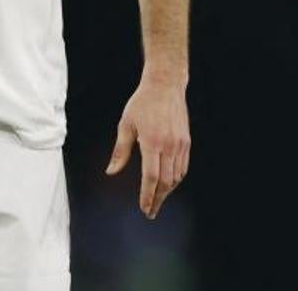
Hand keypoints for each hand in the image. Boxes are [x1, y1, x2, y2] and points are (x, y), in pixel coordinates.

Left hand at [104, 73, 190, 219]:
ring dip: (167, 192)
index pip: (151, 177)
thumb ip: (120, 151)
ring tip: (157, 200)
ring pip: (176, 177)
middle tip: (150, 211)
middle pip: (166, 182)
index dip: (147, 196)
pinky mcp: (186, 142)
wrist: (165, 86)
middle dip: (158, 200)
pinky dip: (176, 179)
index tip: (144, 208)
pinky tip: (168, 184)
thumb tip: (111, 172)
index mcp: (152, 142)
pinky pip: (183, 167)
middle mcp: (169, 145)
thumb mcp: (126, 125)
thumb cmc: (142, 103)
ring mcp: (180, 144)